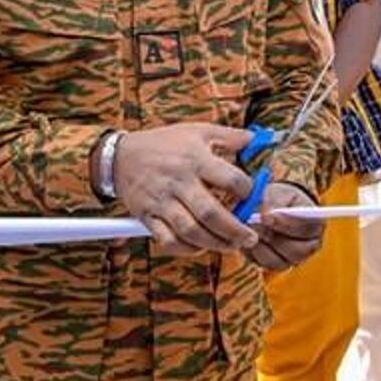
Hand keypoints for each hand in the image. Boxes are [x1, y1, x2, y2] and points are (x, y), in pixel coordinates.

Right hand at [112, 123, 261, 254]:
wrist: (120, 156)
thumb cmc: (165, 144)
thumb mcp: (199, 131)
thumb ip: (231, 136)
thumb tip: (260, 138)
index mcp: (196, 159)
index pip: (230, 179)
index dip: (248, 192)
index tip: (255, 199)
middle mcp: (179, 182)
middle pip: (210, 212)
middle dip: (234, 230)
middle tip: (250, 238)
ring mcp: (161, 201)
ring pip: (190, 230)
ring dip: (215, 243)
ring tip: (232, 247)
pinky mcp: (147, 216)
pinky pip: (167, 240)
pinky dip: (186, 249)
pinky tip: (201, 247)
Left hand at [247, 182, 323, 270]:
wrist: (274, 208)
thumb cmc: (280, 199)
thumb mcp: (279, 194)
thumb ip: (274, 203)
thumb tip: (266, 216)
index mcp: (317, 224)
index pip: (308, 229)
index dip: (287, 224)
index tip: (267, 216)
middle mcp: (310, 246)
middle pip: (295, 251)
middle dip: (272, 237)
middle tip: (253, 223)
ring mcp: (293, 259)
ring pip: (277, 261)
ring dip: (260, 245)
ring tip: (249, 229)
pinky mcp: (276, 265)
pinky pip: (263, 264)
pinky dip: (253, 252)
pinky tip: (248, 237)